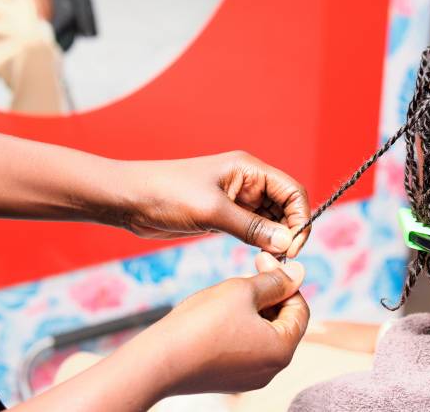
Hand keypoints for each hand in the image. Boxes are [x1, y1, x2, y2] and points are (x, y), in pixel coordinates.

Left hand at [118, 151, 310, 256]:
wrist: (129, 199)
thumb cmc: (167, 194)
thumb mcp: (212, 212)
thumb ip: (252, 227)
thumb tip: (287, 243)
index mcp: (249, 169)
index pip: (293, 191)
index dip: (300, 218)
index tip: (293, 247)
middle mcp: (248, 182)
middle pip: (286, 206)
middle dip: (290, 231)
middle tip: (282, 259)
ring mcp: (237, 199)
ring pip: (272, 220)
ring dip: (276, 239)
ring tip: (271, 260)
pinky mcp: (224, 215)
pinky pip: (254, 228)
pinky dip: (261, 242)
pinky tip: (258, 256)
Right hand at [137, 252, 308, 395]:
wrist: (157, 361)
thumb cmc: (201, 323)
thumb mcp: (243, 291)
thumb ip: (275, 281)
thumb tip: (298, 273)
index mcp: (282, 350)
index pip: (300, 309)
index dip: (285, 281)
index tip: (263, 260)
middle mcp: (271, 370)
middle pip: (282, 322)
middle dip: (268, 295)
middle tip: (245, 274)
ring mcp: (249, 378)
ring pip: (262, 334)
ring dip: (252, 309)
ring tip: (227, 295)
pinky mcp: (228, 379)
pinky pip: (244, 347)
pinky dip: (237, 327)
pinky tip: (215, 315)